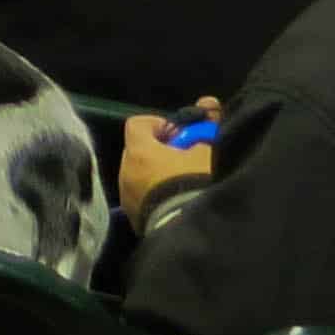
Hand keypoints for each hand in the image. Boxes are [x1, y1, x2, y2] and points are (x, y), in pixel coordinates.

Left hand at [116, 98, 222, 219]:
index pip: (137, 124)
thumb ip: (206, 125)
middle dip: (159, 152)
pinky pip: (142, 199)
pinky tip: (177, 203)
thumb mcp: (209, 152)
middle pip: (138, 151)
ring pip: (139, 177)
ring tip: (182, 184)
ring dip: (157, 175)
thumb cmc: (196, 185)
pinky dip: (155, 196)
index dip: (158, 125)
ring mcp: (127, 198)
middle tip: (185, 159)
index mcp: (139, 151)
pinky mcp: (134, 221)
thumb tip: (208, 102)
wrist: (190, 231)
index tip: (179, 134)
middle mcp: (125, 172)